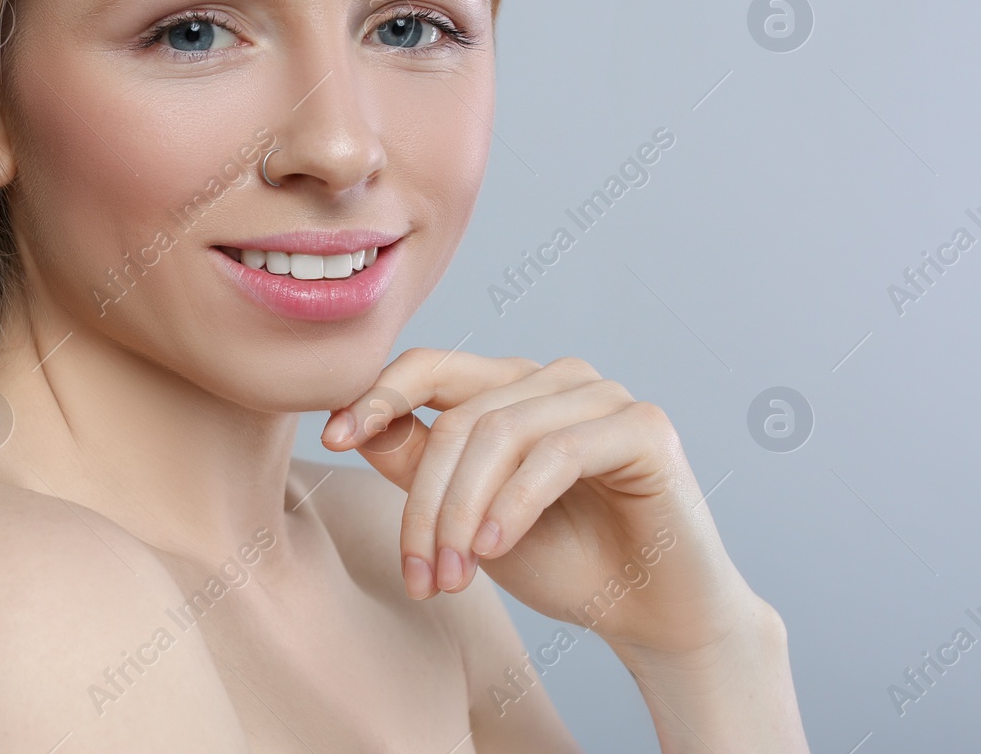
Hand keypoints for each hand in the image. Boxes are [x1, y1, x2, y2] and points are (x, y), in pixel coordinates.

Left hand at [321, 350, 759, 658]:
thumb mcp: (468, 516)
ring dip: (462, 515)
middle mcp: (555, 378)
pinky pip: (553, 455)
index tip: (331, 438)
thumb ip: (418, 465)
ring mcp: (601, 394)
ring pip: (498, 435)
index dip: (377, 395)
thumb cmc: (563, 560)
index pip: (431, 367)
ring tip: (451, 578)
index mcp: (511, 387)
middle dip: (426, 502)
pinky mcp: (642, 425)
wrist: (652, 615)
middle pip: (458, 416)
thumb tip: (353, 424)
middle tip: (418, 575)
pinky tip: (491, 550)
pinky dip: (511, 505)